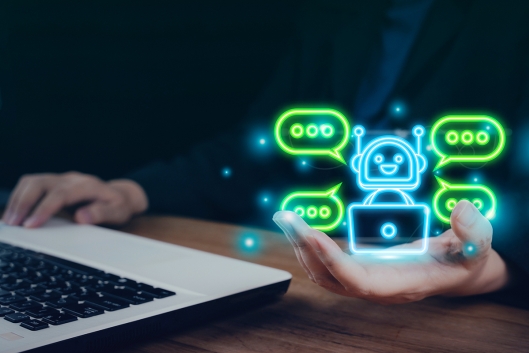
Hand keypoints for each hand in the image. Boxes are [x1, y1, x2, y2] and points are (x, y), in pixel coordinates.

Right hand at [3, 172, 147, 227]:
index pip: (60, 194)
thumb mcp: (118, 212)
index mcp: (87, 185)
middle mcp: (71, 179)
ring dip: (18, 200)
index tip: (30, 225)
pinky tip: (13, 214)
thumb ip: (102, 214)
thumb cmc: (118, 206)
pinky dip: (19, 197)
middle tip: (12, 224)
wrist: (120, 196)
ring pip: (32, 181)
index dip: (44, 208)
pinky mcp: (53, 183)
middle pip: (40, 183)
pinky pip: (31, 185)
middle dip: (24, 202)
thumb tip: (81, 217)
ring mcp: (61, 179)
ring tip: (9, 221)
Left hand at [273, 200, 508, 303]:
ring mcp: (367, 279)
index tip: (313, 236)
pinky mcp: (361, 268)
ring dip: (303, 248)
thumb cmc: (466, 258)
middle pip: (332, 279)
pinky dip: (311, 248)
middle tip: (287, 219)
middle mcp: (379, 286)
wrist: (458, 269)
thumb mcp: (479, 244)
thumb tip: (462, 210)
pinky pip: (328, 265)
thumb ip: (474, 232)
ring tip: (287, 220)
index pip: (361, 283)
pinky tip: (301, 228)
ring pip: (324, 274)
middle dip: (307, 250)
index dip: (335, 263)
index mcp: (404, 284)